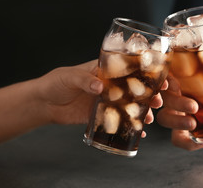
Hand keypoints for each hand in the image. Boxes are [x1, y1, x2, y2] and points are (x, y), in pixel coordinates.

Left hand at [36, 60, 164, 136]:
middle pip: (132, 89)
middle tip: (158, 101)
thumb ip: (85, 80)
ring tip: (149, 118)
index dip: (143, 73)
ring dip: (140, 111)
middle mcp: (107, 86)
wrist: (43, 103)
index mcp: (103, 72)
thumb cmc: (55, 82)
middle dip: (147, 94)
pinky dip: (126, 126)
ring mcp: (105, 101)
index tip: (158, 77)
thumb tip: (99, 86)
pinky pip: (116, 120)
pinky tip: (137, 132)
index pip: (127, 70)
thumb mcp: (70, 76)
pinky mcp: (99, 115)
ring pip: (127, 105)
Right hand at [157, 65, 202, 150]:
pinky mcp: (179, 129)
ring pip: (164, 118)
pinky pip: (177, 139)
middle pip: (164, 98)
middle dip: (176, 103)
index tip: (169, 84)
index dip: (162, 81)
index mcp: (177, 76)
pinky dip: (187, 143)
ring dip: (176, 122)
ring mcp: (173, 112)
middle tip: (194, 107)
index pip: (163, 76)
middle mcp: (171, 94)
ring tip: (193, 125)